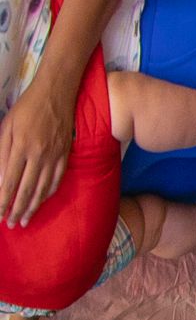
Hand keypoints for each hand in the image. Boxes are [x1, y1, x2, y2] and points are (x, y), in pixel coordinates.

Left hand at [0, 78, 73, 227]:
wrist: (57, 94)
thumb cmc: (26, 108)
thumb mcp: (6, 127)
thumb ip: (2, 153)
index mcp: (20, 148)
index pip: (8, 182)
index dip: (3, 201)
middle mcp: (38, 156)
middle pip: (26, 190)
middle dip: (17, 209)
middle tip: (11, 224)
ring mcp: (54, 157)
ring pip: (42, 188)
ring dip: (33, 206)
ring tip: (25, 219)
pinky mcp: (65, 155)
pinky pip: (57, 179)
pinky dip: (48, 193)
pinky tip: (42, 200)